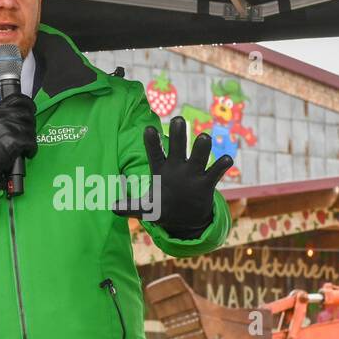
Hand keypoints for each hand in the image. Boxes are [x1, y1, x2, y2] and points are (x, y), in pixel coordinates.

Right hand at [0, 94, 36, 190]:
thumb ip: (4, 117)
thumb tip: (22, 113)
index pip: (17, 98)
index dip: (28, 103)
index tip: (32, 109)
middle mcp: (2, 117)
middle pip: (27, 113)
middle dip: (31, 124)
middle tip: (28, 134)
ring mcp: (8, 127)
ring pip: (31, 128)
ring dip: (31, 139)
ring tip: (25, 146)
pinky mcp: (14, 140)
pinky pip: (32, 142)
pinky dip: (32, 149)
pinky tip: (27, 153)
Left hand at [113, 117, 232, 238]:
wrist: (185, 218)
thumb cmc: (163, 207)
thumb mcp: (147, 208)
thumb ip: (130, 207)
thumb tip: (112, 207)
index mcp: (160, 169)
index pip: (154, 153)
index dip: (152, 142)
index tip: (149, 129)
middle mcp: (177, 166)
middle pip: (177, 146)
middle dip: (178, 133)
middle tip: (178, 120)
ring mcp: (193, 172)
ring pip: (198, 155)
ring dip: (201, 147)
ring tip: (203, 138)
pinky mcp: (207, 182)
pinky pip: (215, 171)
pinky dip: (221, 165)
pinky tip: (226, 159)